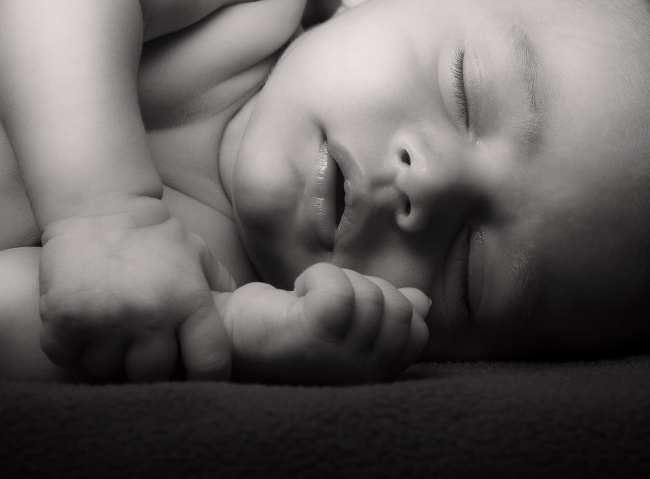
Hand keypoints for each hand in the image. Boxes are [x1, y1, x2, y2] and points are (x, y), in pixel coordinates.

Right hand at [38, 198, 234, 381]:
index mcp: (189, 301)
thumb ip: (219, 292)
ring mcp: (106, 318)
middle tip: (136, 341)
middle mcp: (150, 314)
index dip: (203, 377)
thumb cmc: (154, 236)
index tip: (189, 373)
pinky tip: (78, 321)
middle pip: (152, 375)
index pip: (209, 365)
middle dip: (146, 364)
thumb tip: (240, 324)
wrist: (99, 205)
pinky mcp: (65, 318)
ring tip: (106, 325)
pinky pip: (67, 357)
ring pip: (106, 370)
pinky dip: (69, 346)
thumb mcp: (198, 256)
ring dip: (104, 355)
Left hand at [220, 263, 430, 384]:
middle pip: (400, 310)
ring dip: (336, 281)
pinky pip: (341, 288)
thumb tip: (421, 302)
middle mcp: (362, 374)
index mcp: (374, 371)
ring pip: (372, 296)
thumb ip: (388, 312)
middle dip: (364, 287)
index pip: (418, 332)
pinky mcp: (316, 335)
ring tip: (308, 300)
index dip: (389, 303)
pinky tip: (297, 293)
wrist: (229, 332)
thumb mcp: (348, 316)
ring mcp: (341, 359)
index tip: (350, 306)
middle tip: (326, 300)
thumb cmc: (287, 323)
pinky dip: (317, 276)